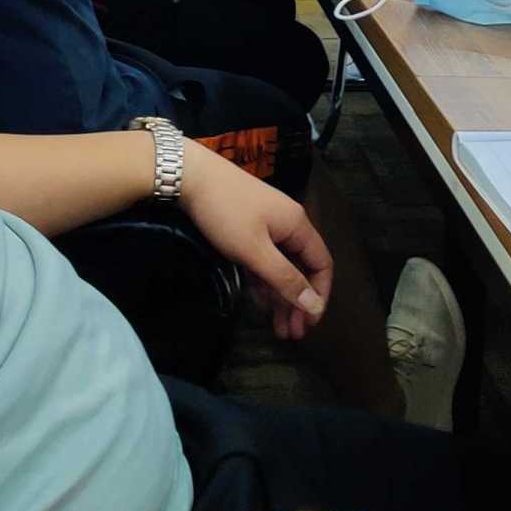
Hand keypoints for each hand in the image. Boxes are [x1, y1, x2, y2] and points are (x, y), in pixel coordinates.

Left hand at [176, 145, 332, 341]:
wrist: (189, 176)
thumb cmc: (225, 212)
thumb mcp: (255, 251)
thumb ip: (285, 278)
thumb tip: (314, 305)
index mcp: (297, 226)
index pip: (321, 265)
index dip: (319, 294)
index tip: (309, 322)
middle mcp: (287, 225)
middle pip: (301, 269)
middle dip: (298, 303)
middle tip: (292, 334)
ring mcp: (266, 226)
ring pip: (280, 268)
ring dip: (280, 297)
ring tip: (277, 328)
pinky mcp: (247, 229)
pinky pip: (262, 261)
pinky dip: (263, 282)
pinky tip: (260, 304)